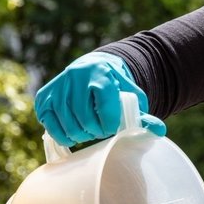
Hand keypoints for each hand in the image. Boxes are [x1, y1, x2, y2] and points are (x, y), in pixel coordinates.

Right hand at [34, 51, 166, 146]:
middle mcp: (75, 76)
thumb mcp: (132, 96)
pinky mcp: (44, 97)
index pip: (106, 111)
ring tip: (90, 130)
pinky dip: (64, 135)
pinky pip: (51, 127)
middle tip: (102, 130)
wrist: (92, 68)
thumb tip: (159, 131)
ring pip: (69, 126)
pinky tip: (74, 131)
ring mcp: (58, 86)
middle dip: (97, 132)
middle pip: (86, 121)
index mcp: (100, 73)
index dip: (111, 126)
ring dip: (81, 136)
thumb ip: (143, 114)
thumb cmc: (115, 87)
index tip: (114, 127)